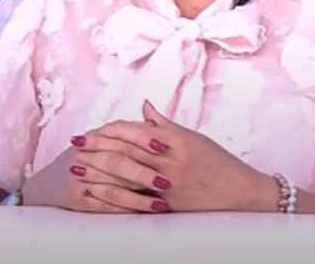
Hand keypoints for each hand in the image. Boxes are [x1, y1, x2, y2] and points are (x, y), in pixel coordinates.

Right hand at [21, 131, 171, 212]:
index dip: (142, 139)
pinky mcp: (76, 199)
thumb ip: (129, 127)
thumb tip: (150, 107)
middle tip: (167, 181)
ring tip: (161, 203)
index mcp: (95, 135)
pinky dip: (125, 209)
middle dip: (143, 172)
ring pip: (112, 187)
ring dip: (139, 197)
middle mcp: (84, 154)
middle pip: (117, 162)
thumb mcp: (105, 136)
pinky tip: (142, 212)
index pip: (120, 133)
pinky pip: (104, 206)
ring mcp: (78, 177)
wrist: (50, 180)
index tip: (163, 146)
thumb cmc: (88, 156)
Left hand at [80, 101, 269, 211]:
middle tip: (75, 144)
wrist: (239, 192)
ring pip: (127, 176)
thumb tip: (145, 106)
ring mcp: (168, 185)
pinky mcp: (168, 206)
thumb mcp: (194, 137)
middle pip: (127, 152)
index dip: (111, 130)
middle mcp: (171, 162)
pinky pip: (135, 202)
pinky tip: (97, 194)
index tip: (91, 129)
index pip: (137, 132)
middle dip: (98, 148)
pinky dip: (113, 197)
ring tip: (77, 167)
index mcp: (177, 141)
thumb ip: (165, 124)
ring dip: (99, 171)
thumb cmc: (217, 161)